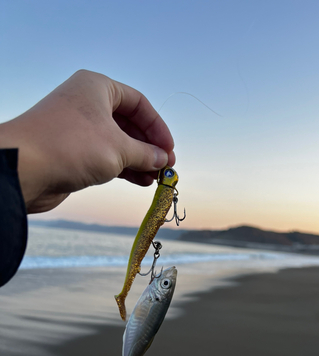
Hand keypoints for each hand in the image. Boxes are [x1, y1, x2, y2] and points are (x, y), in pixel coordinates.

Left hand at [0, 70, 174, 212]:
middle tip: (165, 166)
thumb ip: (146, 153)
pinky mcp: (73, 151)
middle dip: (149, 147)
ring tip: (155, 178)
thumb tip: (162, 160)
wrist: (25, 168)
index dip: (157, 127)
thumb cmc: (71, 146)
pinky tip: (140, 181)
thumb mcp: (119, 148)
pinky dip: (124, 168)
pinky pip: (106, 156)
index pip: (139, 104)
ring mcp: (79, 128)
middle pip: (129, 124)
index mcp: (97, 87)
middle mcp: (87, 104)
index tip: (169, 148)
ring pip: (118, 142)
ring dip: (139, 160)